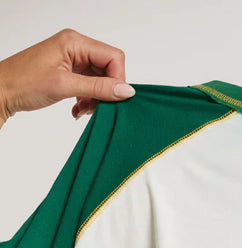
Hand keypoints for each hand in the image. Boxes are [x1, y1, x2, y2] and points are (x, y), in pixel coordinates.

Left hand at [0, 28, 134, 124]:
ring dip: (95, 98)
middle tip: (94, 108)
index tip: (112, 100)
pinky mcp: (68, 71)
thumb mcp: (65, 86)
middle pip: (108, 69)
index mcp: (74, 42)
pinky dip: (87, 99)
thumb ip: (98, 87)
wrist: (2, 90)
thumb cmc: (24, 82)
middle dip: (105, 91)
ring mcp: (72, 59)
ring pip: (100, 79)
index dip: (117, 79)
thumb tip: (126, 91)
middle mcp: (75, 47)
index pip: (113, 57)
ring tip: (82, 109)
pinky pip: (89, 85)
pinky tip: (77, 108)